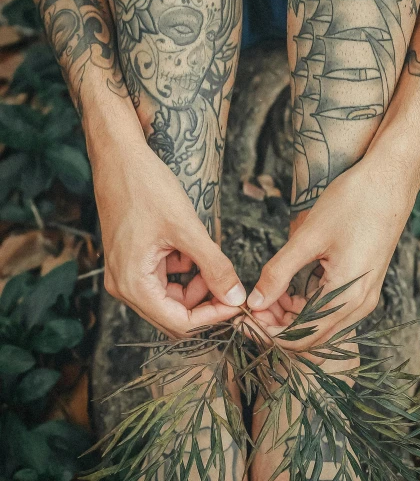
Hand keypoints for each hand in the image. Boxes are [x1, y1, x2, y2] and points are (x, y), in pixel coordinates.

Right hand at [91, 136, 245, 337]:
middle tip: (232, 283)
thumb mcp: (187, 228)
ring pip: (172, 296)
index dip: (213, 317)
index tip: (239, 302)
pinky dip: (185, 267)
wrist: (119, 157)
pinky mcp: (133, 261)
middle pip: (175, 314)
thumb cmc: (146, 187)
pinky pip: (165, 278)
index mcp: (133, 284)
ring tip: (208, 253)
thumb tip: (236, 297)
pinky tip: (190, 243)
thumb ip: (214, 266)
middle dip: (206, 301)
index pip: (180, 323)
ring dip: (197, 282)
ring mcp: (127, 274)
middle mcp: (124, 286)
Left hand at [246, 150, 419, 351]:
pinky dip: (305, 304)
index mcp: (347, 297)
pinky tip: (286, 286)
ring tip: (264, 293)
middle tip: (250, 304)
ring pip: (320, 323)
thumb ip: (279, 272)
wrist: (391, 180)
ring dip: (290, 315)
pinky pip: (330, 308)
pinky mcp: (363, 285)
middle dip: (276, 325)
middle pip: (310, 336)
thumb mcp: (309, 237)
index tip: (242, 318)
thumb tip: (254, 301)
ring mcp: (364, 296)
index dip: (267, 333)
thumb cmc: (354, 202)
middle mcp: (359, 305)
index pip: (300, 338)